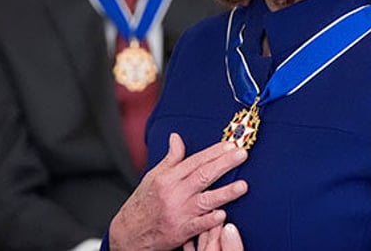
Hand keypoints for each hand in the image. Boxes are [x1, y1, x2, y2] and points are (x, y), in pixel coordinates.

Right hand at [108, 133, 248, 250]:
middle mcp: (174, 193)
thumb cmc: (143, 202)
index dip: (214, 152)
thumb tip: (176, 137)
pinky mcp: (180, 231)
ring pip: (205, 200)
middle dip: (225, 164)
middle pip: (203, 175)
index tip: (231, 144)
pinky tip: (222, 214)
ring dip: (225, 193)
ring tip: (243, 186)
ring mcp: (178, 213)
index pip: (196, 161)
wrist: (127, 233)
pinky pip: (198, 225)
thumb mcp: (153, 177)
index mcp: (168, 178)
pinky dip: (210, 220)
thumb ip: (171, 158)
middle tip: (242, 154)